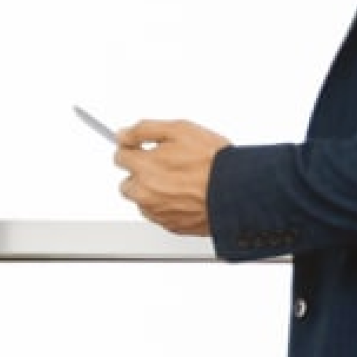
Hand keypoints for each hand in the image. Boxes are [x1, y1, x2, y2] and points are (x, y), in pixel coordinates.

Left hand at [114, 118, 228, 236]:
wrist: (237, 192)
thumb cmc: (213, 163)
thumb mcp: (179, 130)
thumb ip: (144, 130)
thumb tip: (123, 135)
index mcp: (143, 167)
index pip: (119, 157)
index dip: (133, 149)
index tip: (142, 149)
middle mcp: (145, 193)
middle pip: (127, 183)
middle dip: (140, 174)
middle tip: (165, 166)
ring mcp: (157, 212)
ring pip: (143, 201)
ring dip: (153, 192)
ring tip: (179, 182)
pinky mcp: (171, 226)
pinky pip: (159, 215)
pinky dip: (167, 206)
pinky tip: (185, 196)